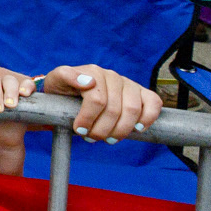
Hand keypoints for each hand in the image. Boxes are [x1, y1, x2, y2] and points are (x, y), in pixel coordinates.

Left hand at [43, 64, 160, 141]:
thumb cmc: (64, 89)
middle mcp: (112, 76)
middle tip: (91, 138)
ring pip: (132, 110)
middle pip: (114, 109)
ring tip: (108, 139)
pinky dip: (148, 118)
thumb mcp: (56, 81)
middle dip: (102, 129)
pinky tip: (137, 129)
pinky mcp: (142, 92)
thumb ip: (65, 76)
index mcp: (92, 71)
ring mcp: (128, 83)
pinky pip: (154, 103)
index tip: (79, 131)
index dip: (88, 119)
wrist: (72, 91)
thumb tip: (88, 82)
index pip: (96, 100)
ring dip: (120, 130)